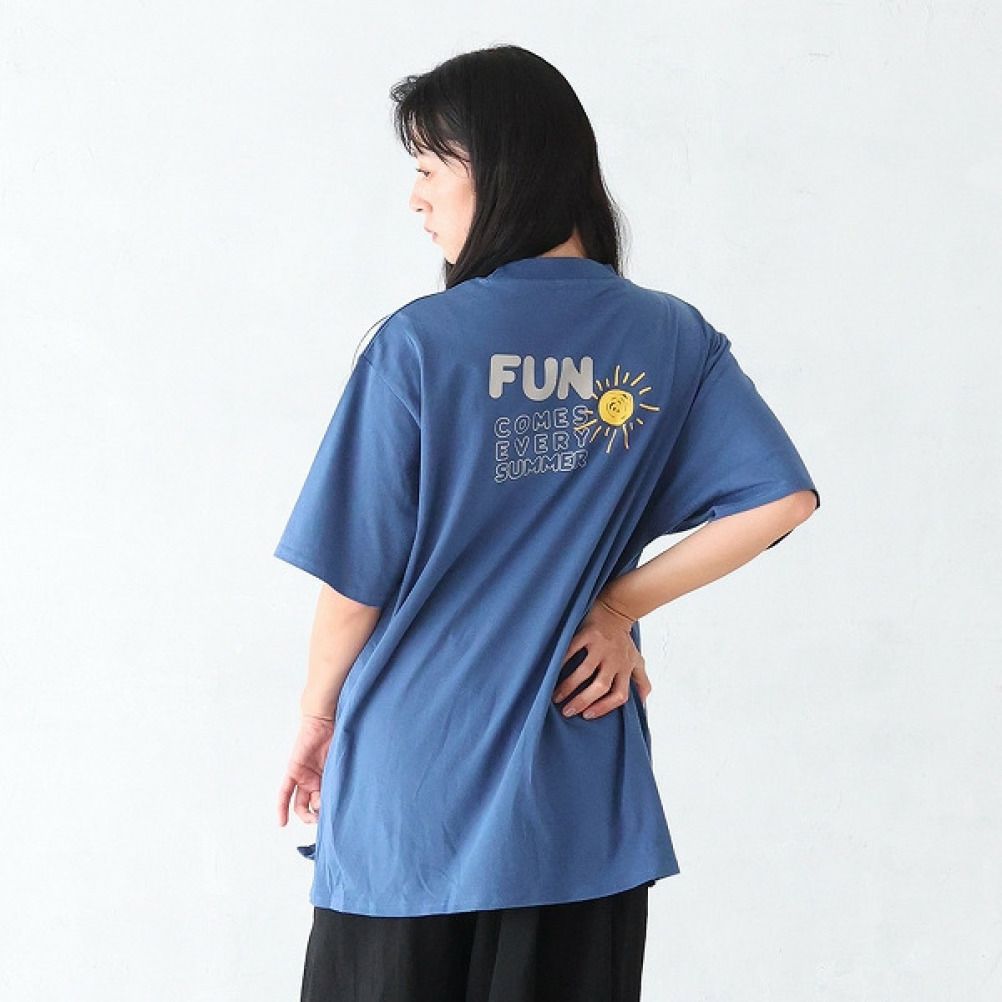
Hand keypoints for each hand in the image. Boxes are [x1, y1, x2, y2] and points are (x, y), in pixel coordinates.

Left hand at [277, 714, 334, 825]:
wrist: (325, 719)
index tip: (333, 824)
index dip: (326, 814)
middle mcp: (314, 781)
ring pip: (300, 804)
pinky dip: (282, 807)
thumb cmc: (339, 737)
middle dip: (317, 817)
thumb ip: (341, 780)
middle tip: (323, 818)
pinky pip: (285, 792)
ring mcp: (303, 777)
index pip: (324, 803)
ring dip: (305, 814)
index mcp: (326, 780)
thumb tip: (343, 802)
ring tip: (313, 817)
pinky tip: (281, 822)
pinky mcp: (293, 771)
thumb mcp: (342, 764)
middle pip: (312, 807)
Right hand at [552, 599, 651, 719]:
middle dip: (582, 701)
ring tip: (556, 696)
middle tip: (567, 711)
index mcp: (625, 669)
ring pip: (585, 672)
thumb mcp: (637, 660)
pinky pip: (573, 650)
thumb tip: (643, 703)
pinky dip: (562, 661)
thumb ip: (641, 681)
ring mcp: (601, 646)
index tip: (587, 715)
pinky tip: (553, 671)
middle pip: (600, 686)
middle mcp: (614, 660)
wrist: (616, 609)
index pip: (619, 695)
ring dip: (569, 686)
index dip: (604, 708)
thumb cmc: (623, 640)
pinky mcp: (589, 634)